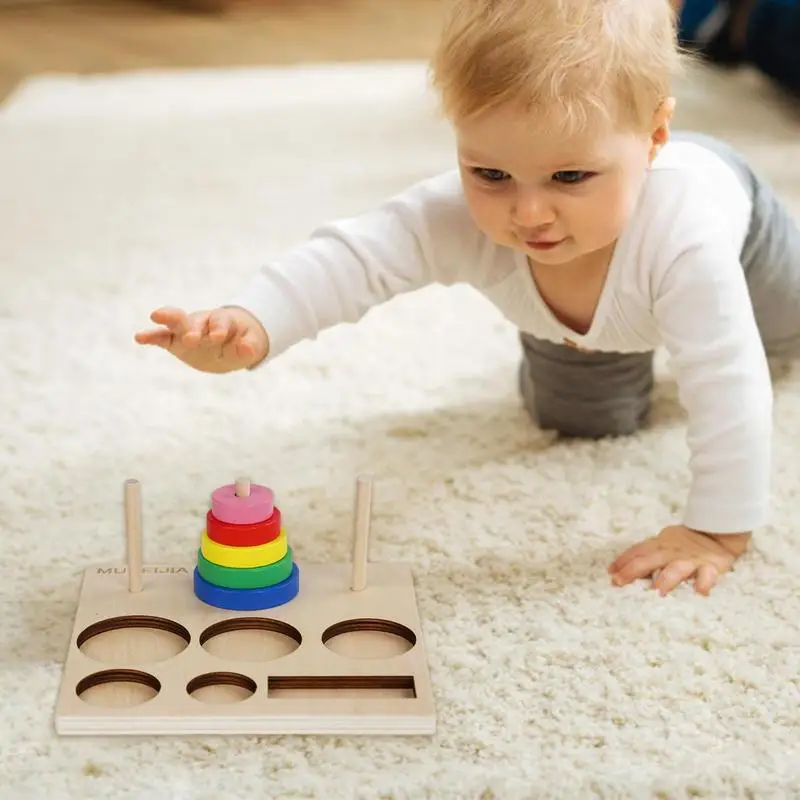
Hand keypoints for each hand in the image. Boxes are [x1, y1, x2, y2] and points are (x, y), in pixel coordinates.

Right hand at [134, 306, 268, 372]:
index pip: (221, 323)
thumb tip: (249, 349)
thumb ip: (249, 347)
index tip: (218, 337)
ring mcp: (186, 331)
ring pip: (176, 323)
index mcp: (223, 322)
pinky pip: (162, 338)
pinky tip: (139, 337)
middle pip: (196, 320)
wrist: (227, 346)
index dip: (219, 329)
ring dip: (168, 319)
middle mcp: (203, 323)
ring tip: (156, 315)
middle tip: (192, 338)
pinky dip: (151, 337)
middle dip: (193, 328)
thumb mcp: (250, 346)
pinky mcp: (175, 342)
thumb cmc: (240, 343)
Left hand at [608, 525, 750, 595]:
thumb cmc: (685, 543)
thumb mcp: (664, 543)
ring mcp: (690, 560)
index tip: (609, 572)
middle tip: (619, 582)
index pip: (637, 551)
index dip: (623, 560)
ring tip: (658, 591)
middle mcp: (671, 552)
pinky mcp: (710, 566)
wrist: (717, 531)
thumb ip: (649, 555)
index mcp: (659, 545)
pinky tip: (700, 591)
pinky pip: (708, 575)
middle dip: (633, 570)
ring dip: (666, 579)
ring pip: (676, 569)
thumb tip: (622, 569)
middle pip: (649, 560)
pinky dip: (705, 582)